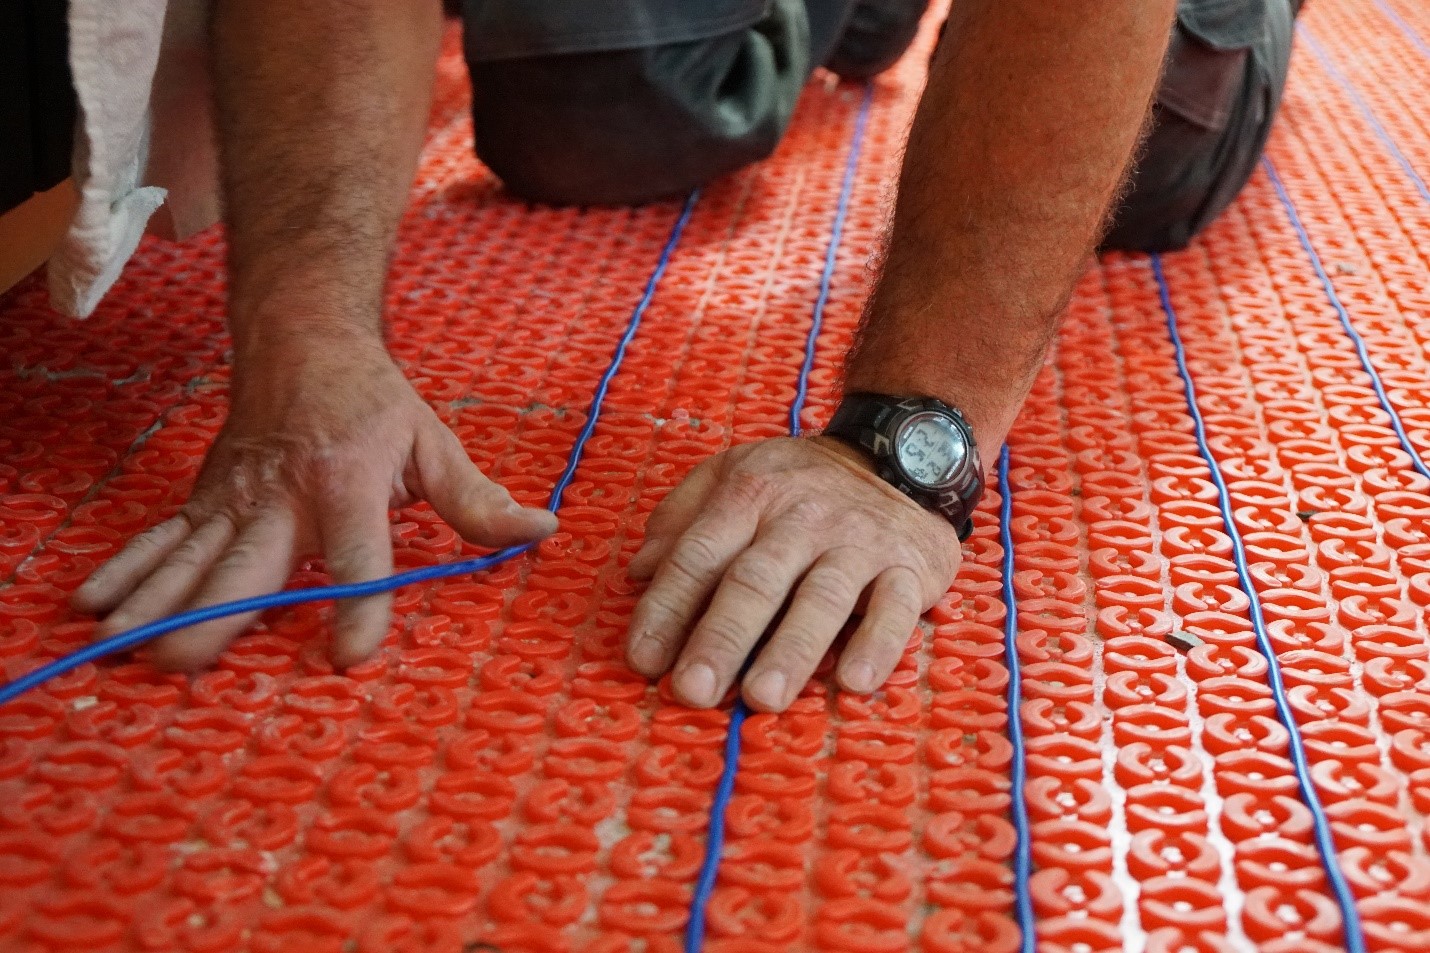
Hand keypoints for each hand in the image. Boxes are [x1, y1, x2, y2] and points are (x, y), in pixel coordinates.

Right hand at [73, 331, 556, 668]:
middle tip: (183, 665)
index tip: (346, 657)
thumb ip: (477, 499)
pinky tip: (89, 611)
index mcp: (344, 487)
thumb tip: (539, 530)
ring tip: (118, 651)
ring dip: (152, 606)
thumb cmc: (373, 401)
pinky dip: (124, 574)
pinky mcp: (204, 501)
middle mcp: (279, 499)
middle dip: (211, 618)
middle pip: (243, 568)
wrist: (301, 339)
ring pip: (187, 561)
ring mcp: (232, 502)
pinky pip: (159, 542)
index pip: (354, 559)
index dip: (354, 609)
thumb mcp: (433, 444)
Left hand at [625, 436, 963, 711]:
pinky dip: (876, 645)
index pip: (699, 554)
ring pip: (821, 598)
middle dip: (721, 638)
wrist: (901, 455)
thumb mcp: (734, 474)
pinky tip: (854, 683)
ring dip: (791, 650)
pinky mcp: (911, 567)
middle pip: (755, 581)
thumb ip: (681, 518)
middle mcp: (802, 518)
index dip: (668, 608)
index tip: (643, 661)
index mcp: (749, 495)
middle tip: (692, 691)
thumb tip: (638, 573)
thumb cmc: (801, 483)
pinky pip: (895, 608)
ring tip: (762, 698)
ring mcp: (858, 542)